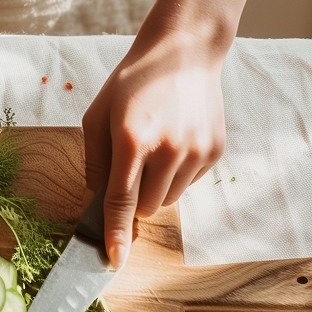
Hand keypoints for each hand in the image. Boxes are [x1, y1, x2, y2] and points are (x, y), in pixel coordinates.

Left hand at [82, 29, 225, 268]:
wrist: (184, 52)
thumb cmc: (133, 81)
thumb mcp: (99, 114)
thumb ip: (96, 160)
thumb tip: (98, 197)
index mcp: (132, 139)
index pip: (121, 200)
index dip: (116, 232)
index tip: (114, 259)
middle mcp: (168, 148)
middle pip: (146, 206)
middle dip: (133, 198)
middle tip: (132, 164)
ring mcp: (196, 151)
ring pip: (169, 199)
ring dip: (156, 186)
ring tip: (155, 147)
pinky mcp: (215, 151)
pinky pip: (189, 184)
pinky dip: (177, 173)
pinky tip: (175, 139)